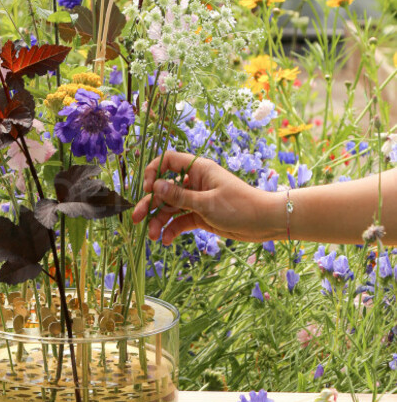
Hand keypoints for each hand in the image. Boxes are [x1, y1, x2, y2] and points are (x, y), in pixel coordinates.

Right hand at [131, 151, 282, 245]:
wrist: (265, 223)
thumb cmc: (240, 206)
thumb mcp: (207, 203)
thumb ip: (179, 196)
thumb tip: (155, 186)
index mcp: (197, 169)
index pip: (168, 161)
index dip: (154, 172)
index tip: (148, 189)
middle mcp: (194, 182)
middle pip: (164, 189)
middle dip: (150, 204)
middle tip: (137, 219)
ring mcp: (197, 199)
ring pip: (170, 207)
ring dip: (159, 221)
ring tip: (153, 237)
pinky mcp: (200, 215)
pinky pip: (180, 220)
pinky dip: (172, 229)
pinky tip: (166, 240)